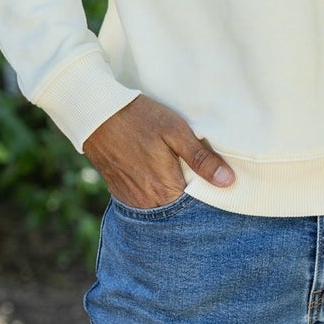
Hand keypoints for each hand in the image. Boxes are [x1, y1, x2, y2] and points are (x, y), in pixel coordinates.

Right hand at [84, 95, 234, 207]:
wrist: (96, 114)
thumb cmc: (139, 119)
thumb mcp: (176, 131)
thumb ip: (201, 159)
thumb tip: (227, 181)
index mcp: (164, 189)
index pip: (196, 206)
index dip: (208, 195)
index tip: (217, 182)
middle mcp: (146, 201)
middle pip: (178, 209)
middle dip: (190, 198)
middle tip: (198, 175)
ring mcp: (131, 199)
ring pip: (161, 207)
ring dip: (172, 196)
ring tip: (178, 174)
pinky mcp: (119, 193)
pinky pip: (144, 202)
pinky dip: (155, 194)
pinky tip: (159, 176)